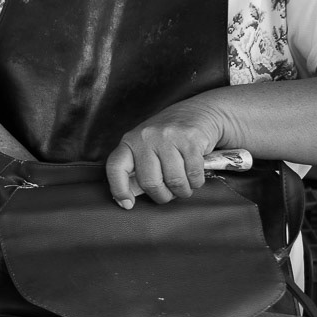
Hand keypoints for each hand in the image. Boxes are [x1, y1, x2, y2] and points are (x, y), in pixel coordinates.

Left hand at [105, 101, 225, 207]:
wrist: (199, 112)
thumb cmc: (168, 136)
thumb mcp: (146, 147)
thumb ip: (136, 169)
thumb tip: (127, 198)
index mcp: (130, 141)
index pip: (116, 167)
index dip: (119, 189)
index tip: (127, 204)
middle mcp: (146, 137)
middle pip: (150, 182)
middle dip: (162, 196)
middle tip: (169, 195)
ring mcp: (168, 137)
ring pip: (174, 181)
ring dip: (182, 191)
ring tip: (184, 186)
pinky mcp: (191, 140)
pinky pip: (193, 174)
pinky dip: (196, 182)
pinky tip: (194, 176)